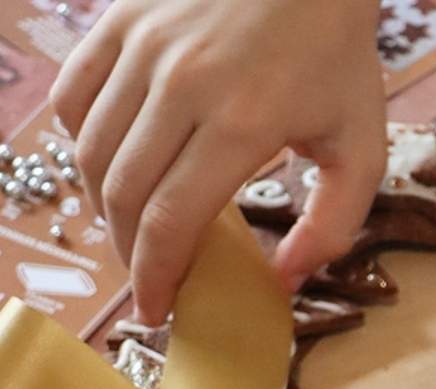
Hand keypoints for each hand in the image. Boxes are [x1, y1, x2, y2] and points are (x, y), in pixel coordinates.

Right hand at [50, 0, 385, 322]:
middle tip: (149, 285)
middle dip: (130, 256)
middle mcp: (179, 84)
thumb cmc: (337, 56)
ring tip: (133, 238)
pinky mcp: (120, 19)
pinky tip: (111, 171)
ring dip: (104, 210)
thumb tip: (283, 284)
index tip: (158, 312)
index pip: (172, 221)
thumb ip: (331, 226)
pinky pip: (75, 97)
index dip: (156, 277)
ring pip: (92, 152)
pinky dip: (83, 145)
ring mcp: (142, 46)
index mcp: (241, 122)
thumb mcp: (360, 148)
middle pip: (124, 195)